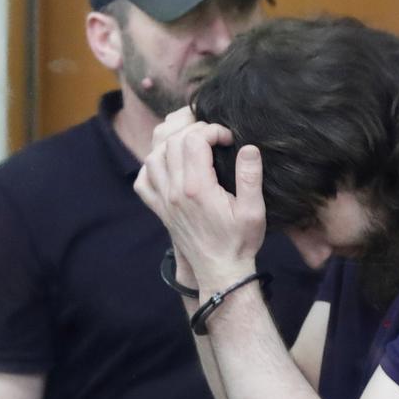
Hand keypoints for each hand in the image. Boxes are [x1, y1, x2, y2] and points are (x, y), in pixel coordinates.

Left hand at [134, 109, 266, 290]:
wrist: (220, 272)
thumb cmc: (239, 242)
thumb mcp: (254, 210)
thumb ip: (250, 177)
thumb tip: (248, 148)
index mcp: (197, 188)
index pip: (194, 140)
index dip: (212, 130)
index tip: (228, 138)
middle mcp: (174, 191)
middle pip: (171, 141)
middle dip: (191, 126)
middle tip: (210, 129)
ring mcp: (163, 200)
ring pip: (153, 155)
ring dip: (169, 139)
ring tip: (189, 135)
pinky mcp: (159, 209)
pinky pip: (143, 179)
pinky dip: (152, 164)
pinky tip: (169, 161)